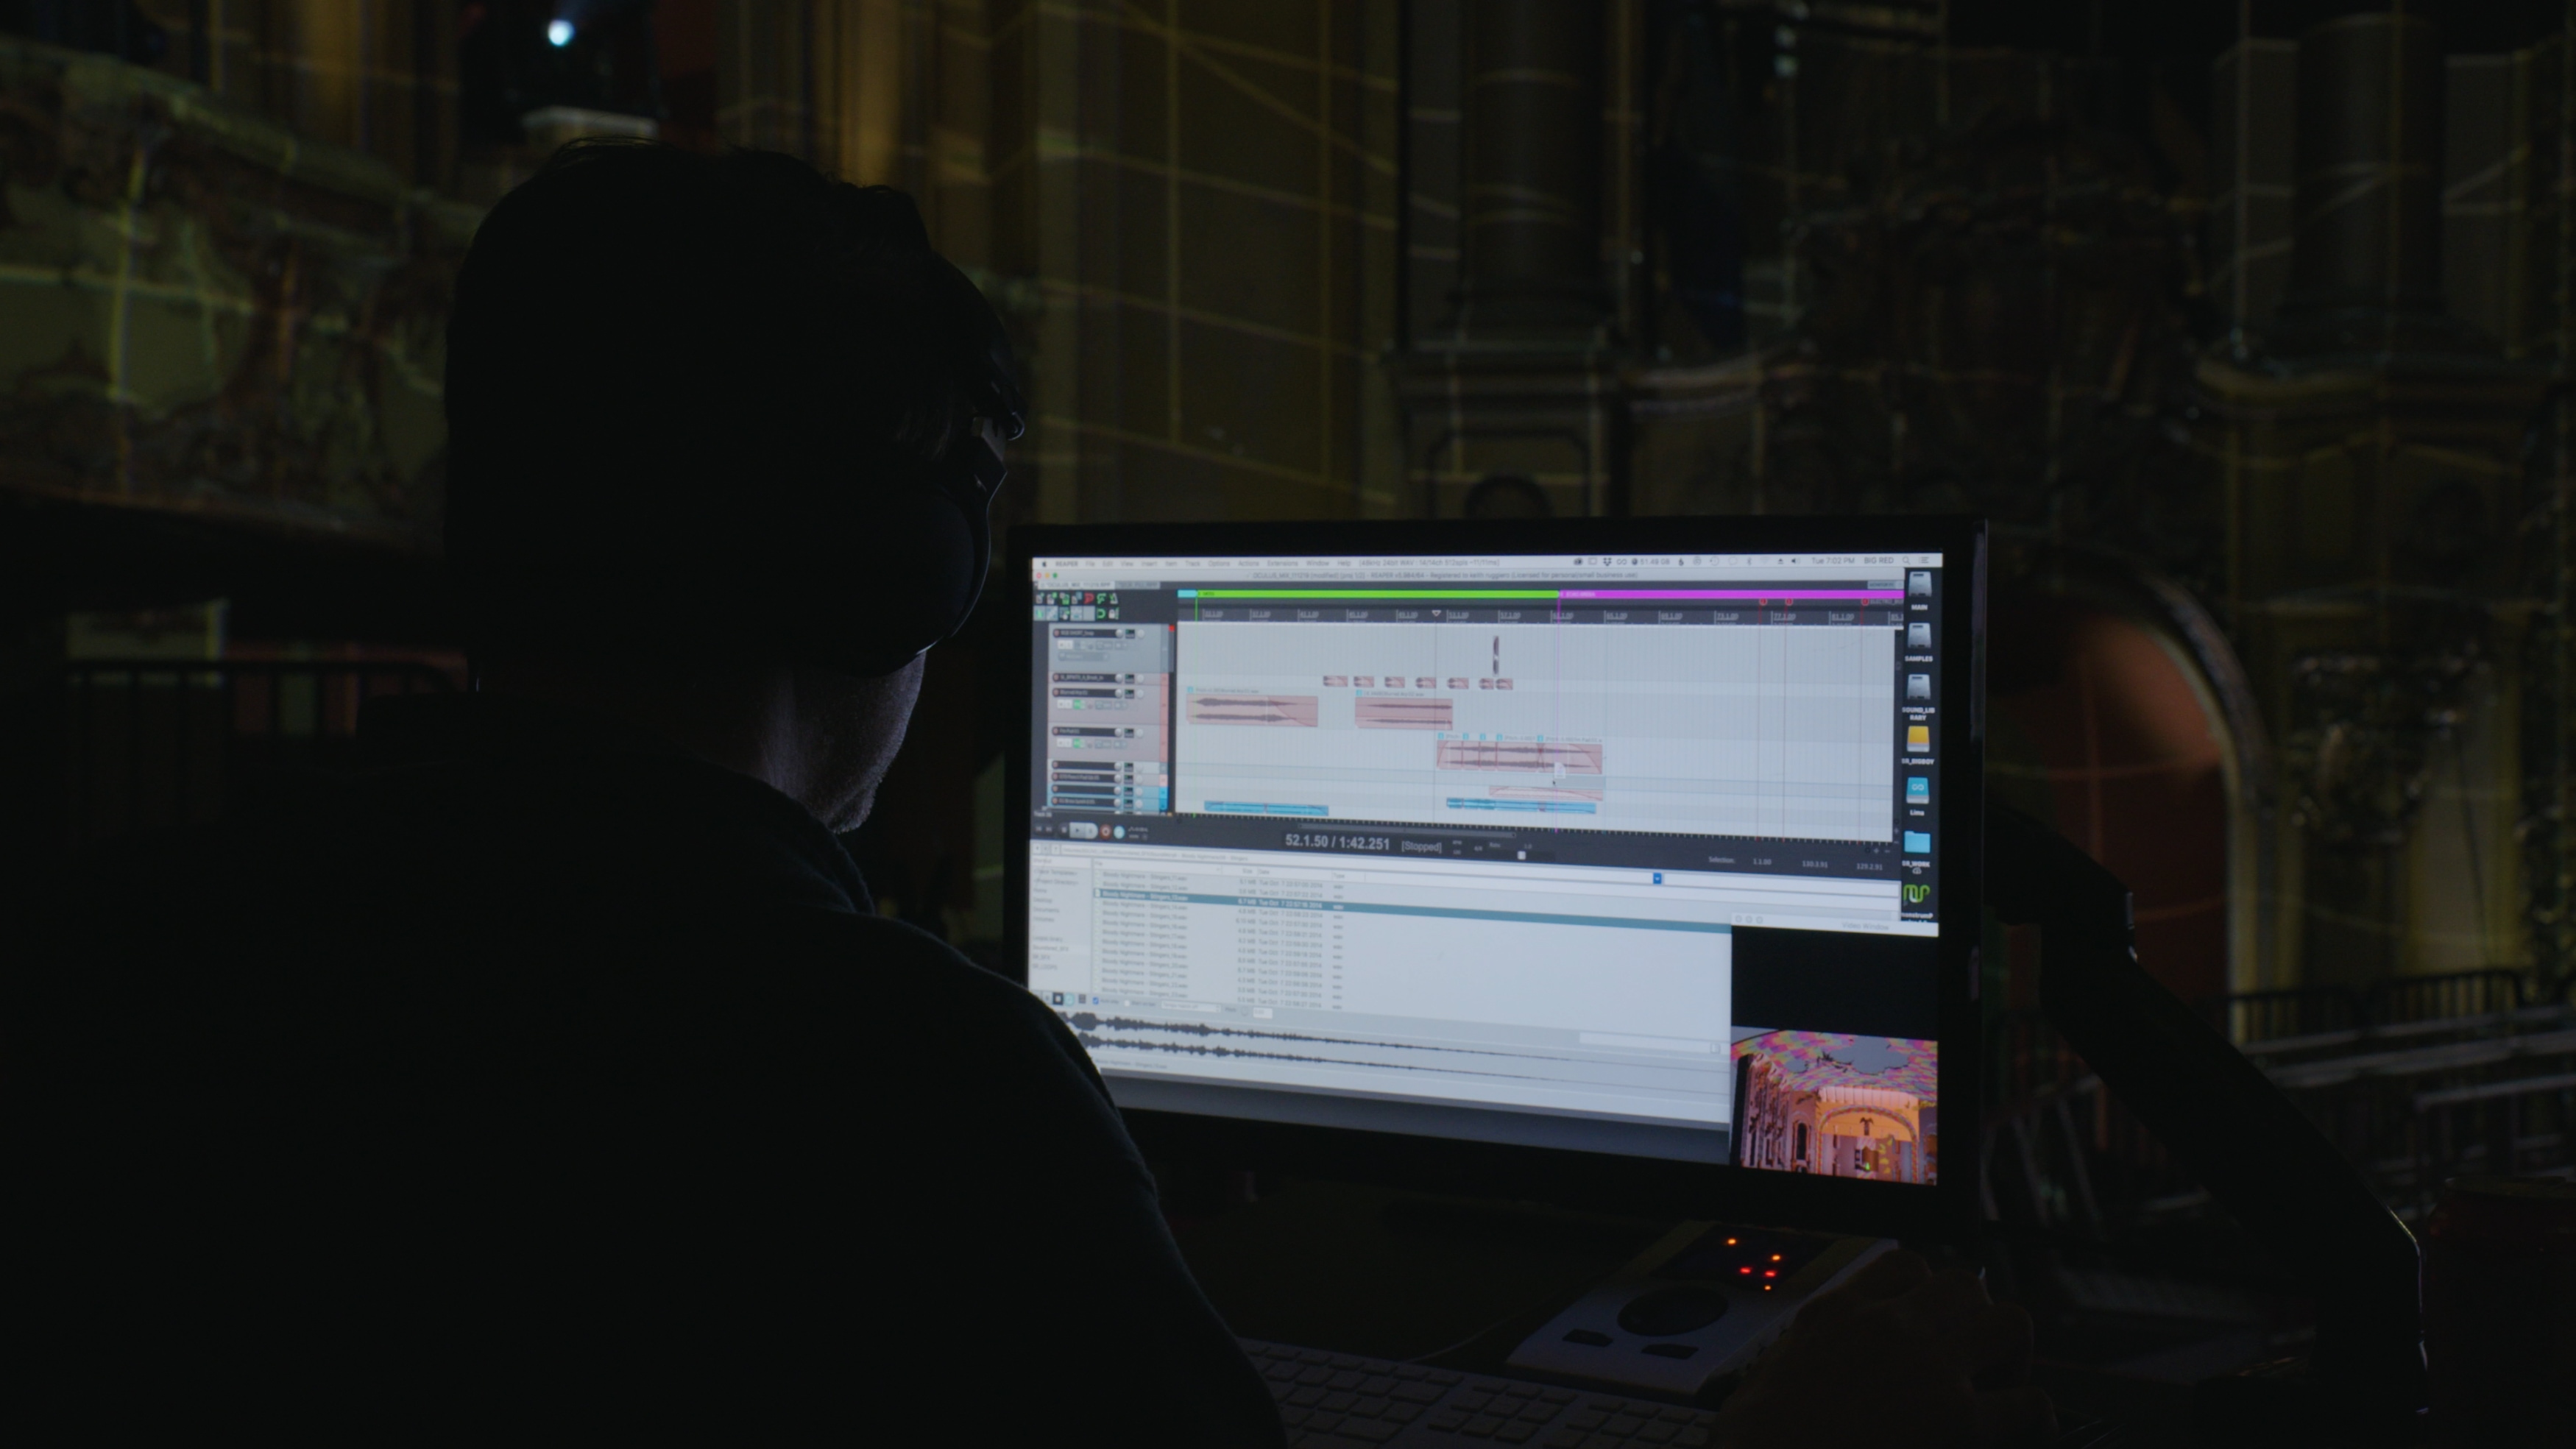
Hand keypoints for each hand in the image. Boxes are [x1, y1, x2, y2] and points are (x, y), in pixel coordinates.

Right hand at [1715, 1249, 2054, 1448]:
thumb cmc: (1757, 1439)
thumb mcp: (1776, 1371)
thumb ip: (1813, 1352)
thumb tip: (1827, 1365)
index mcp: (1840, 1313)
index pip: (1906, 1267)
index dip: (1926, 1295)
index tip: (1926, 1324)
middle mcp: (1889, 1327)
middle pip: (1965, 1285)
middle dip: (1976, 1319)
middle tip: (1970, 1360)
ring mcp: (1929, 1369)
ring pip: (2011, 1323)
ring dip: (2011, 1354)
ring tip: (2000, 1388)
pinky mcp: (1958, 1420)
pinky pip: (2031, 1402)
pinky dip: (2033, 1419)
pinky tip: (2022, 1434)